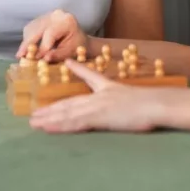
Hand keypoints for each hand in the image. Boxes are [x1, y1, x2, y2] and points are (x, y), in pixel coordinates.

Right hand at [15, 10, 87, 62]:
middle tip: (20, 56)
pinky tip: (28, 48)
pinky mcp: (42, 18)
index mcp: (67, 21)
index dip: (42, 47)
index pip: (50, 33)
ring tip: (24, 54)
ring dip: (26, 41)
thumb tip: (44, 59)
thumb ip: (58, 55)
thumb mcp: (70, 52)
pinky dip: (28, 38)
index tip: (35, 59)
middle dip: (28, 43)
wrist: (79, 39)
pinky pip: (31, 28)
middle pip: (37, 28)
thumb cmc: (77, 47)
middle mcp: (56, 14)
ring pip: (31, 28)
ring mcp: (48, 15)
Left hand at [29, 59, 164, 132]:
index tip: (67, 63)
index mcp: (109, 89)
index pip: (90, 78)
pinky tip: (46, 128)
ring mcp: (97, 107)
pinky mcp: (97, 117)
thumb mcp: (138, 95)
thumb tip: (132, 95)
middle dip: (51, 108)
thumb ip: (128, 94)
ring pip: (67, 113)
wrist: (156, 104)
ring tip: (33, 122)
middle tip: (33, 114)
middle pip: (70, 102)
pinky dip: (58, 125)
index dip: (78, 70)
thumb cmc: (152, 103)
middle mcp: (99, 96)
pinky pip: (73, 122)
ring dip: (49, 118)